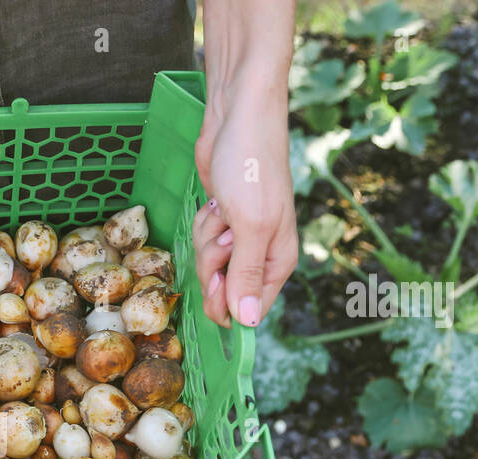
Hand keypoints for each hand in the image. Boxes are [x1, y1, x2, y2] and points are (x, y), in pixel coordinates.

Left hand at [192, 83, 297, 328]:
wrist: (236, 117)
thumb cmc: (251, 166)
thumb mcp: (251, 226)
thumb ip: (247, 275)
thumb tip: (247, 323)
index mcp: (277, 261)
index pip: (248, 309)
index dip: (225, 300)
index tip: (217, 276)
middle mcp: (260, 254)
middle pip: (222, 289)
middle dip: (212, 262)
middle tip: (224, 232)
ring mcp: (238, 238)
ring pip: (207, 264)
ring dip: (205, 237)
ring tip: (222, 210)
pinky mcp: (219, 221)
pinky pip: (200, 241)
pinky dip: (201, 222)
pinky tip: (214, 202)